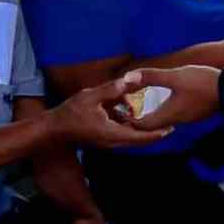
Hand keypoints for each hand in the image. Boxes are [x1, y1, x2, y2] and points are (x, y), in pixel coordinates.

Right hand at [50, 78, 173, 147]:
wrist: (53, 130)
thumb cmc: (69, 114)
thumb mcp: (90, 97)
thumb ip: (110, 90)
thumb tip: (127, 81)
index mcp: (112, 133)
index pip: (140, 137)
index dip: (156, 133)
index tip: (171, 128)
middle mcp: (112, 141)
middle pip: (138, 140)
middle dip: (154, 133)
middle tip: (170, 125)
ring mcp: (107, 142)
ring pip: (130, 137)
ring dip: (141, 128)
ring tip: (155, 118)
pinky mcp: (102, 139)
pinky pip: (121, 134)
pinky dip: (129, 125)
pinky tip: (130, 111)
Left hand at [130, 66, 220, 130]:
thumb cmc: (201, 83)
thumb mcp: (175, 76)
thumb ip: (151, 76)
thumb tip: (127, 77)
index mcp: (167, 115)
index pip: (141, 127)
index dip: (128, 122)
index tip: (119, 113)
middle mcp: (176, 121)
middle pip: (151, 127)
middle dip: (138, 121)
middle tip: (127, 111)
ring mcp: (187, 118)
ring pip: (163, 123)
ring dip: (151, 117)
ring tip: (142, 107)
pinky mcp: (195, 113)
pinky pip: (173, 117)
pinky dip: (163, 113)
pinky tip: (164, 102)